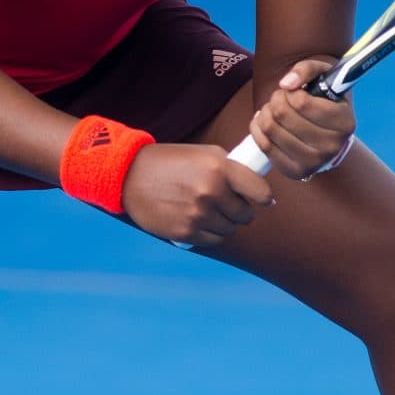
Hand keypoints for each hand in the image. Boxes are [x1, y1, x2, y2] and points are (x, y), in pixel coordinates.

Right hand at [121, 142, 274, 246]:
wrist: (131, 176)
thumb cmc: (171, 162)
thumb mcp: (204, 153)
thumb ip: (231, 168)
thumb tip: (258, 188)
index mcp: (219, 167)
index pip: (260, 191)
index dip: (263, 197)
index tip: (262, 199)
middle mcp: (211, 191)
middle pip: (245, 214)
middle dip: (240, 210)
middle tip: (227, 204)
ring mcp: (198, 214)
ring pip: (230, 230)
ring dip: (225, 223)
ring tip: (209, 211)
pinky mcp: (186, 232)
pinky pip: (214, 240)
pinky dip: (210, 233)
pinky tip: (199, 220)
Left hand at [248, 56, 356, 178]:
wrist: (324, 129)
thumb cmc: (322, 98)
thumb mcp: (322, 75)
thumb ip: (306, 69)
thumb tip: (286, 84)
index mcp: (345, 122)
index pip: (302, 103)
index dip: (292, 92)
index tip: (294, 92)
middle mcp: (333, 146)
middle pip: (283, 115)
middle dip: (276, 99)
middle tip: (280, 97)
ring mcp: (315, 163)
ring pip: (271, 129)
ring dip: (266, 112)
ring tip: (273, 109)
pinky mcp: (296, 172)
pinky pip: (264, 146)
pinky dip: (258, 128)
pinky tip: (264, 121)